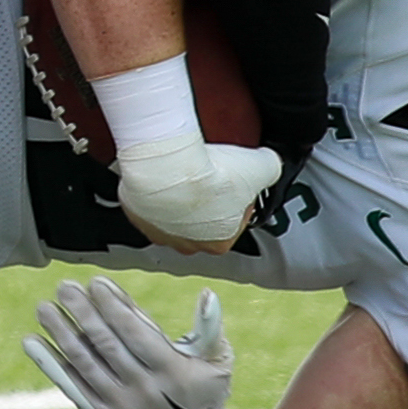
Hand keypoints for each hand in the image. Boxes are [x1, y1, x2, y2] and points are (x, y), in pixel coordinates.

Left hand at [23, 279, 234, 408]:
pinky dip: (50, 363)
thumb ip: (209, 329)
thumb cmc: (201, 396)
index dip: (115, 307)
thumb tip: (207, 293)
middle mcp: (144, 392)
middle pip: (106, 345)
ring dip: (60, 333)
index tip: (96, 283)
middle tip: (65, 287)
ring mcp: (119, 407)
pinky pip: (71, 385)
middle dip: (83, 313)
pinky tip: (31, 341)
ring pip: (84, 363)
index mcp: (173, 375)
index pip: (137, 333)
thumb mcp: (216, 365)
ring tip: (43, 307)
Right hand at [116, 134, 279, 249]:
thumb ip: (270, 168)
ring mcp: (159, 232)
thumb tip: (271, 163)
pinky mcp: (136, 216)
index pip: (236, 222)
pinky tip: (164, 172)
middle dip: (208, 201)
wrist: (167, 166)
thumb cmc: (211, 174)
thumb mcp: (262, 166)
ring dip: (180, 198)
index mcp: (221, 242)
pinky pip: (149, 204)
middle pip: (203, 223)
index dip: (239, 197)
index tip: (235, 179)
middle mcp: (189, 245)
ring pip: (174, 217)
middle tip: (209, 174)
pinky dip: (155, 191)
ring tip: (184, 171)